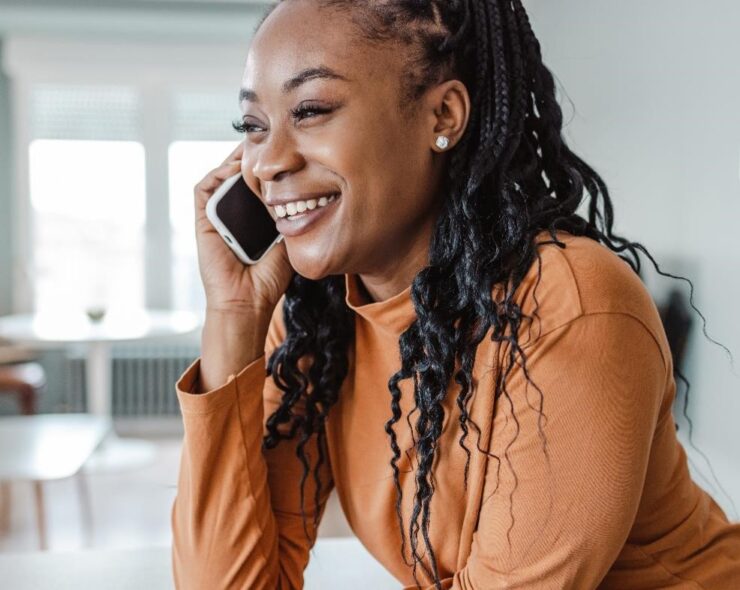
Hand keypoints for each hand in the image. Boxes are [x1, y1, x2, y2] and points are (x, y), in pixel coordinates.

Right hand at [193, 141, 293, 317]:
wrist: (248, 302)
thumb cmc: (269, 278)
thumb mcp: (287, 239)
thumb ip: (290, 214)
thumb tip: (304, 187)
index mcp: (252, 217)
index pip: (258, 182)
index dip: (269, 165)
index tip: (286, 148)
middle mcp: (233, 213)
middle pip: (238, 174)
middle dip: (252, 154)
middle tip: (270, 136)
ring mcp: (216, 215)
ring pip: (221, 176)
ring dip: (236, 159)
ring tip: (255, 145)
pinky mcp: (202, 220)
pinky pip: (204, 188)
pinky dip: (218, 173)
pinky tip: (236, 167)